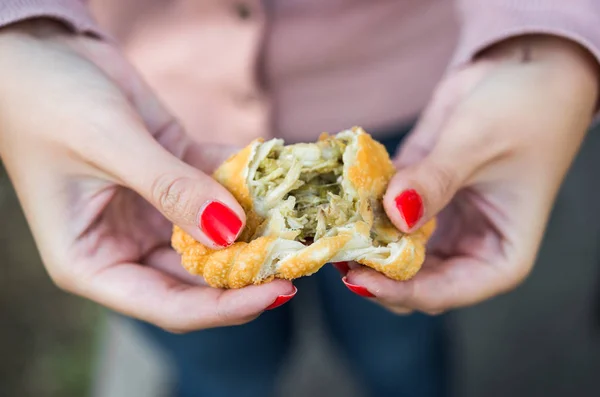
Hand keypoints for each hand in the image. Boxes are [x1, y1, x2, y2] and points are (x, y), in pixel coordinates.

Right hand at [0, 21, 294, 331]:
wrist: (43, 50)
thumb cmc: (49, 101)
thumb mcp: (109, 145)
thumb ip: (171, 189)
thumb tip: (231, 230)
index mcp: (94, 262)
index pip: (168, 306)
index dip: (225, 307)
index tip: (278, 292)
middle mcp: (127, 245)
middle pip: (200, 278)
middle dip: (251, 270)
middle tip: (301, 255)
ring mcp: (155, 212)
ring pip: (216, 235)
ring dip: (257, 227)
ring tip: (301, 219)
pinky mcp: (176, 177)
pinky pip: (218, 186)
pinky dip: (247, 181)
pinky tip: (279, 173)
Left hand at [342, 35, 598, 313]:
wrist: (523, 69)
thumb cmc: (524, 111)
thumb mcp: (480, 144)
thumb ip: (436, 181)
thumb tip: (397, 214)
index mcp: (497, 257)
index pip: (444, 292)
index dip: (399, 291)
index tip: (358, 276)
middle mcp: (464, 247)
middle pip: (408, 281)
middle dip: (371, 270)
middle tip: (334, 249)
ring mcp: (436, 223)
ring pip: (388, 251)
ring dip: (359, 241)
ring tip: (326, 226)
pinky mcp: (413, 196)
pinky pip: (380, 213)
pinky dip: (358, 208)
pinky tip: (334, 196)